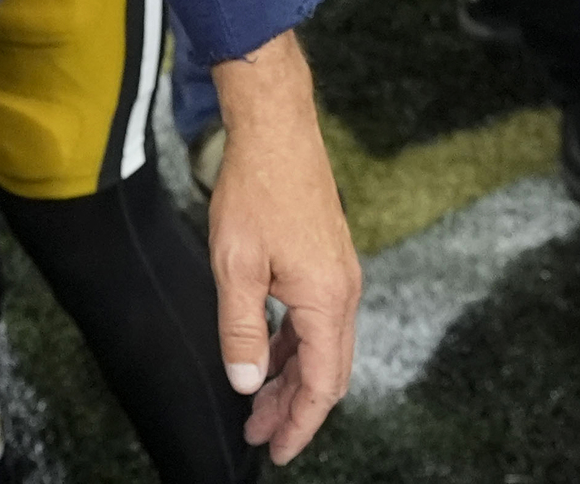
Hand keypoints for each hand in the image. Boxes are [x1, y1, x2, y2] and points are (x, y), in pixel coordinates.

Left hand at [209, 33, 359, 463]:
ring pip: (320, 347)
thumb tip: (246, 383)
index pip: (319, 385)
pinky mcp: (327, 260)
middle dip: (293, 409)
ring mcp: (338, 275)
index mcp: (327, 301)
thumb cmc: (256, 190)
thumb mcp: (235, 267)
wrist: (276, 128)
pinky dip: (292, 345)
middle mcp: (343, 293)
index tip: (277, 451)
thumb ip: (242, 330)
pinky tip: (265, 353)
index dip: (298, 424)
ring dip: (289, 378)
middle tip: (259, 435)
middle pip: (325, 373)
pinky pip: (315, 320)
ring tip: (256, 403)